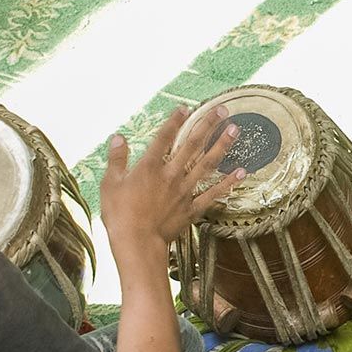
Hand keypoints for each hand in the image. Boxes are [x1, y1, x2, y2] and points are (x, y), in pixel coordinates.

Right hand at [98, 106, 243, 248]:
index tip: (186, 108)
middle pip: (192, 145)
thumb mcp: (110, 184)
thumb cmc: (119, 216)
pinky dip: (228, 183)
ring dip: (222, 145)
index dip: (175, 121)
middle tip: (222, 110)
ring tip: (235, 130)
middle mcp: (170, 175)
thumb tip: (117, 138)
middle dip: (207, 125)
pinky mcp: (191, 208)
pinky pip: (213, 193)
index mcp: (149, 167)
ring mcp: (184, 191)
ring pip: (207, 164)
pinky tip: (241, 172)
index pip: (164, 138)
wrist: (137, 244)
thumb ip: (116, 159)